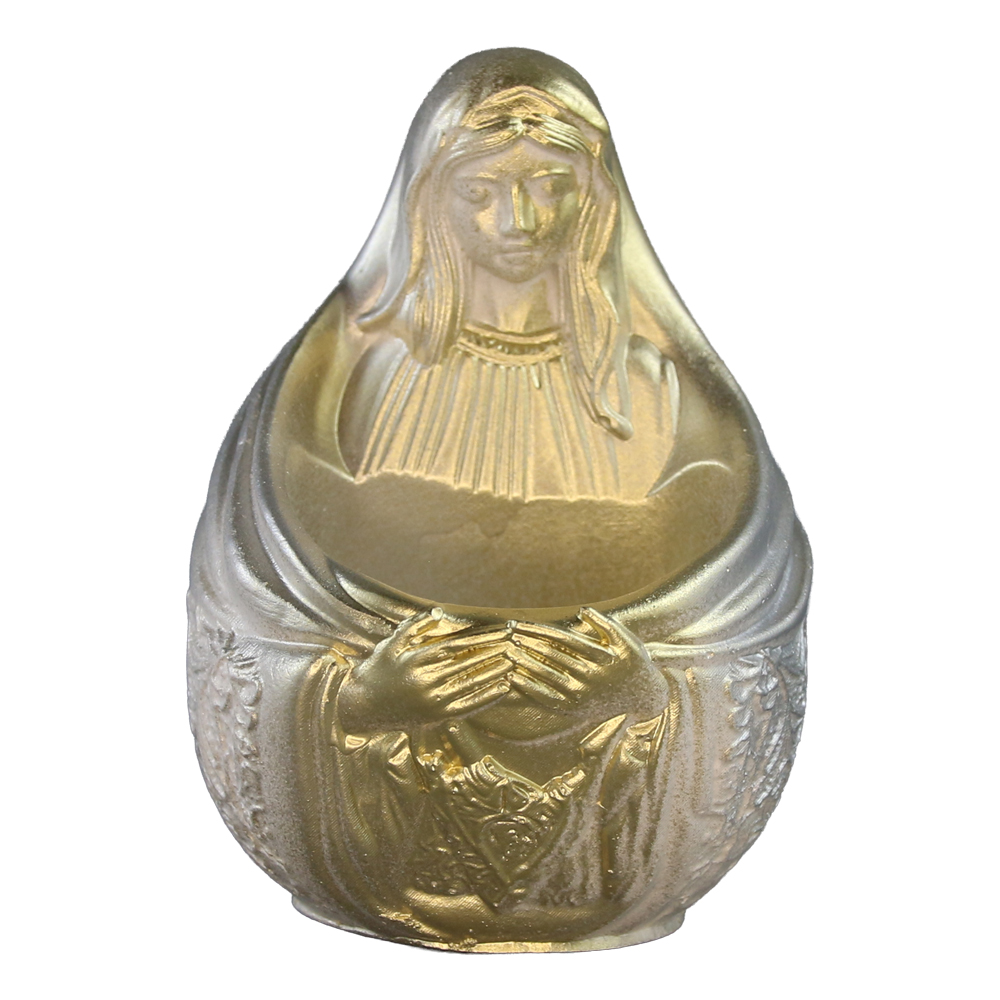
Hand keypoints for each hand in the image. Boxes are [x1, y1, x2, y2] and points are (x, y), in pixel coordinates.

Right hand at [338, 609, 514, 732]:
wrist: (360, 708)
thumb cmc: (375, 672)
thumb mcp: (391, 645)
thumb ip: (414, 628)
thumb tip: (439, 613)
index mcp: (417, 659)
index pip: (458, 644)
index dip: (482, 636)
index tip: (500, 629)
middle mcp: (427, 680)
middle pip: (469, 661)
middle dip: (494, 649)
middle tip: (514, 640)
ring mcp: (433, 700)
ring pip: (472, 682)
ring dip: (495, 671)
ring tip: (513, 660)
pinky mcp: (437, 716)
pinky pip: (468, 706)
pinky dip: (488, 697)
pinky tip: (503, 687)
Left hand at [505, 608, 664, 714]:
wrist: (645, 698)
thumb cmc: (634, 662)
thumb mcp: (626, 640)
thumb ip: (605, 624)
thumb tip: (582, 610)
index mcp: (601, 656)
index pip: (562, 639)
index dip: (539, 630)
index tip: (519, 624)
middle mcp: (590, 676)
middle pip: (552, 655)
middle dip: (527, 642)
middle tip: (507, 633)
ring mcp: (582, 695)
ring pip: (547, 675)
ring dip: (525, 662)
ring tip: (508, 651)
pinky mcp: (575, 710)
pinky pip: (547, 698)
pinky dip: (529, 688)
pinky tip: (513, 678)